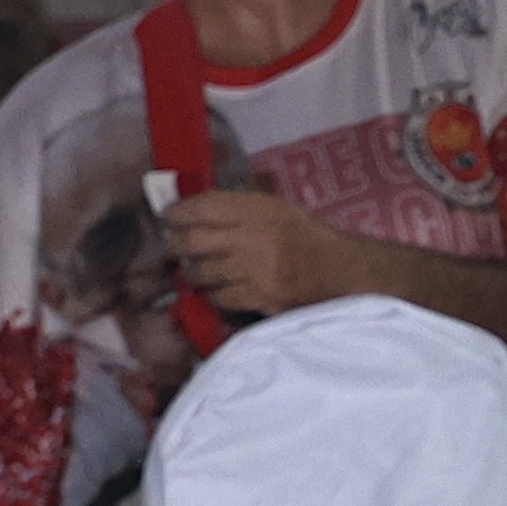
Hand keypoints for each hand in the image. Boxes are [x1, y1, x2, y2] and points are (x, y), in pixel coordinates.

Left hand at [160, 185, 388, 322]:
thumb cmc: (307, 234)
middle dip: (176, 244)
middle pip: (194, 241)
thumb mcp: (277, 207)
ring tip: (192, 268)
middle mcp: (250, 238)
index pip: (204, 207)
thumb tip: (201, 208)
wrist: (338, 270)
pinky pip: (220, 297)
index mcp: (257, 209)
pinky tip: (214, 290)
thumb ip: (241, 207)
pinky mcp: (257, 298)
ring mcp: (251, 272)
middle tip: (172, 244)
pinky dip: (212, 294)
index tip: (168, 215)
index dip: (178, 211)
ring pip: (202, 273)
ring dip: (192, 271)